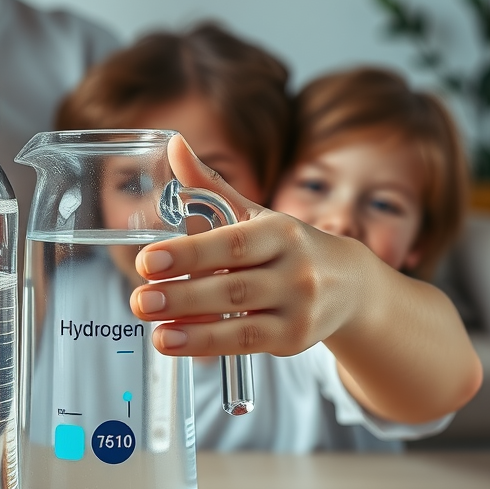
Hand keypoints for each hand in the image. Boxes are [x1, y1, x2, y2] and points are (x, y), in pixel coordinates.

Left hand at [129, 135, 375, 356]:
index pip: (232, 243)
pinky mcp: (294, 339)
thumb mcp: (255, 214)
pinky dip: (207, 345)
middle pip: (232, 286)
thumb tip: (173, 143)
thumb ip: (210, 186)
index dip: (190, 253)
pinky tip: (174, 342)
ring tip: (153, 331)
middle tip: (139, 299)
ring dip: (191, 328)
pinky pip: (245, 343)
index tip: (148, 260)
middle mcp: (295, 270)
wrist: (350, 285)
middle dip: (182, 295)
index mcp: (280, 232)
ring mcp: (299, 308)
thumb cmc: (287, 246)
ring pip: (239, 319)